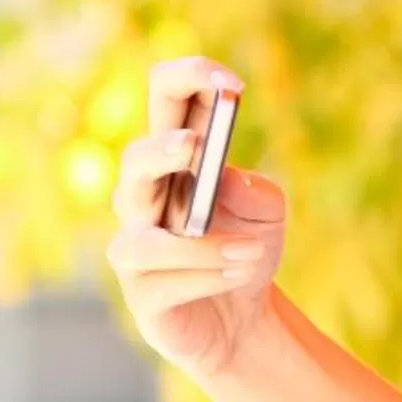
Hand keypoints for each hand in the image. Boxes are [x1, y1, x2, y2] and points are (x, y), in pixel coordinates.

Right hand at [106, 56, 289, 380]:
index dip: (189, 80)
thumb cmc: (247, 251)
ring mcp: (135, 249)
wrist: (246, 320)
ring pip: (143, 239)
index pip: (165, 102)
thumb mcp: (268, 215)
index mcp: (174, 163)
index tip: (233, 83)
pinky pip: (162, 282)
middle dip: (162, 151)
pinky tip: (240, 274)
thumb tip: (222, 179)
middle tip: (195, 147)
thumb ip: (254, 192)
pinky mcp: (142, 295)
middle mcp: (143, 200)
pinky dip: (207, 275)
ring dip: (202, 245)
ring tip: (251, 251)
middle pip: (133, 162)